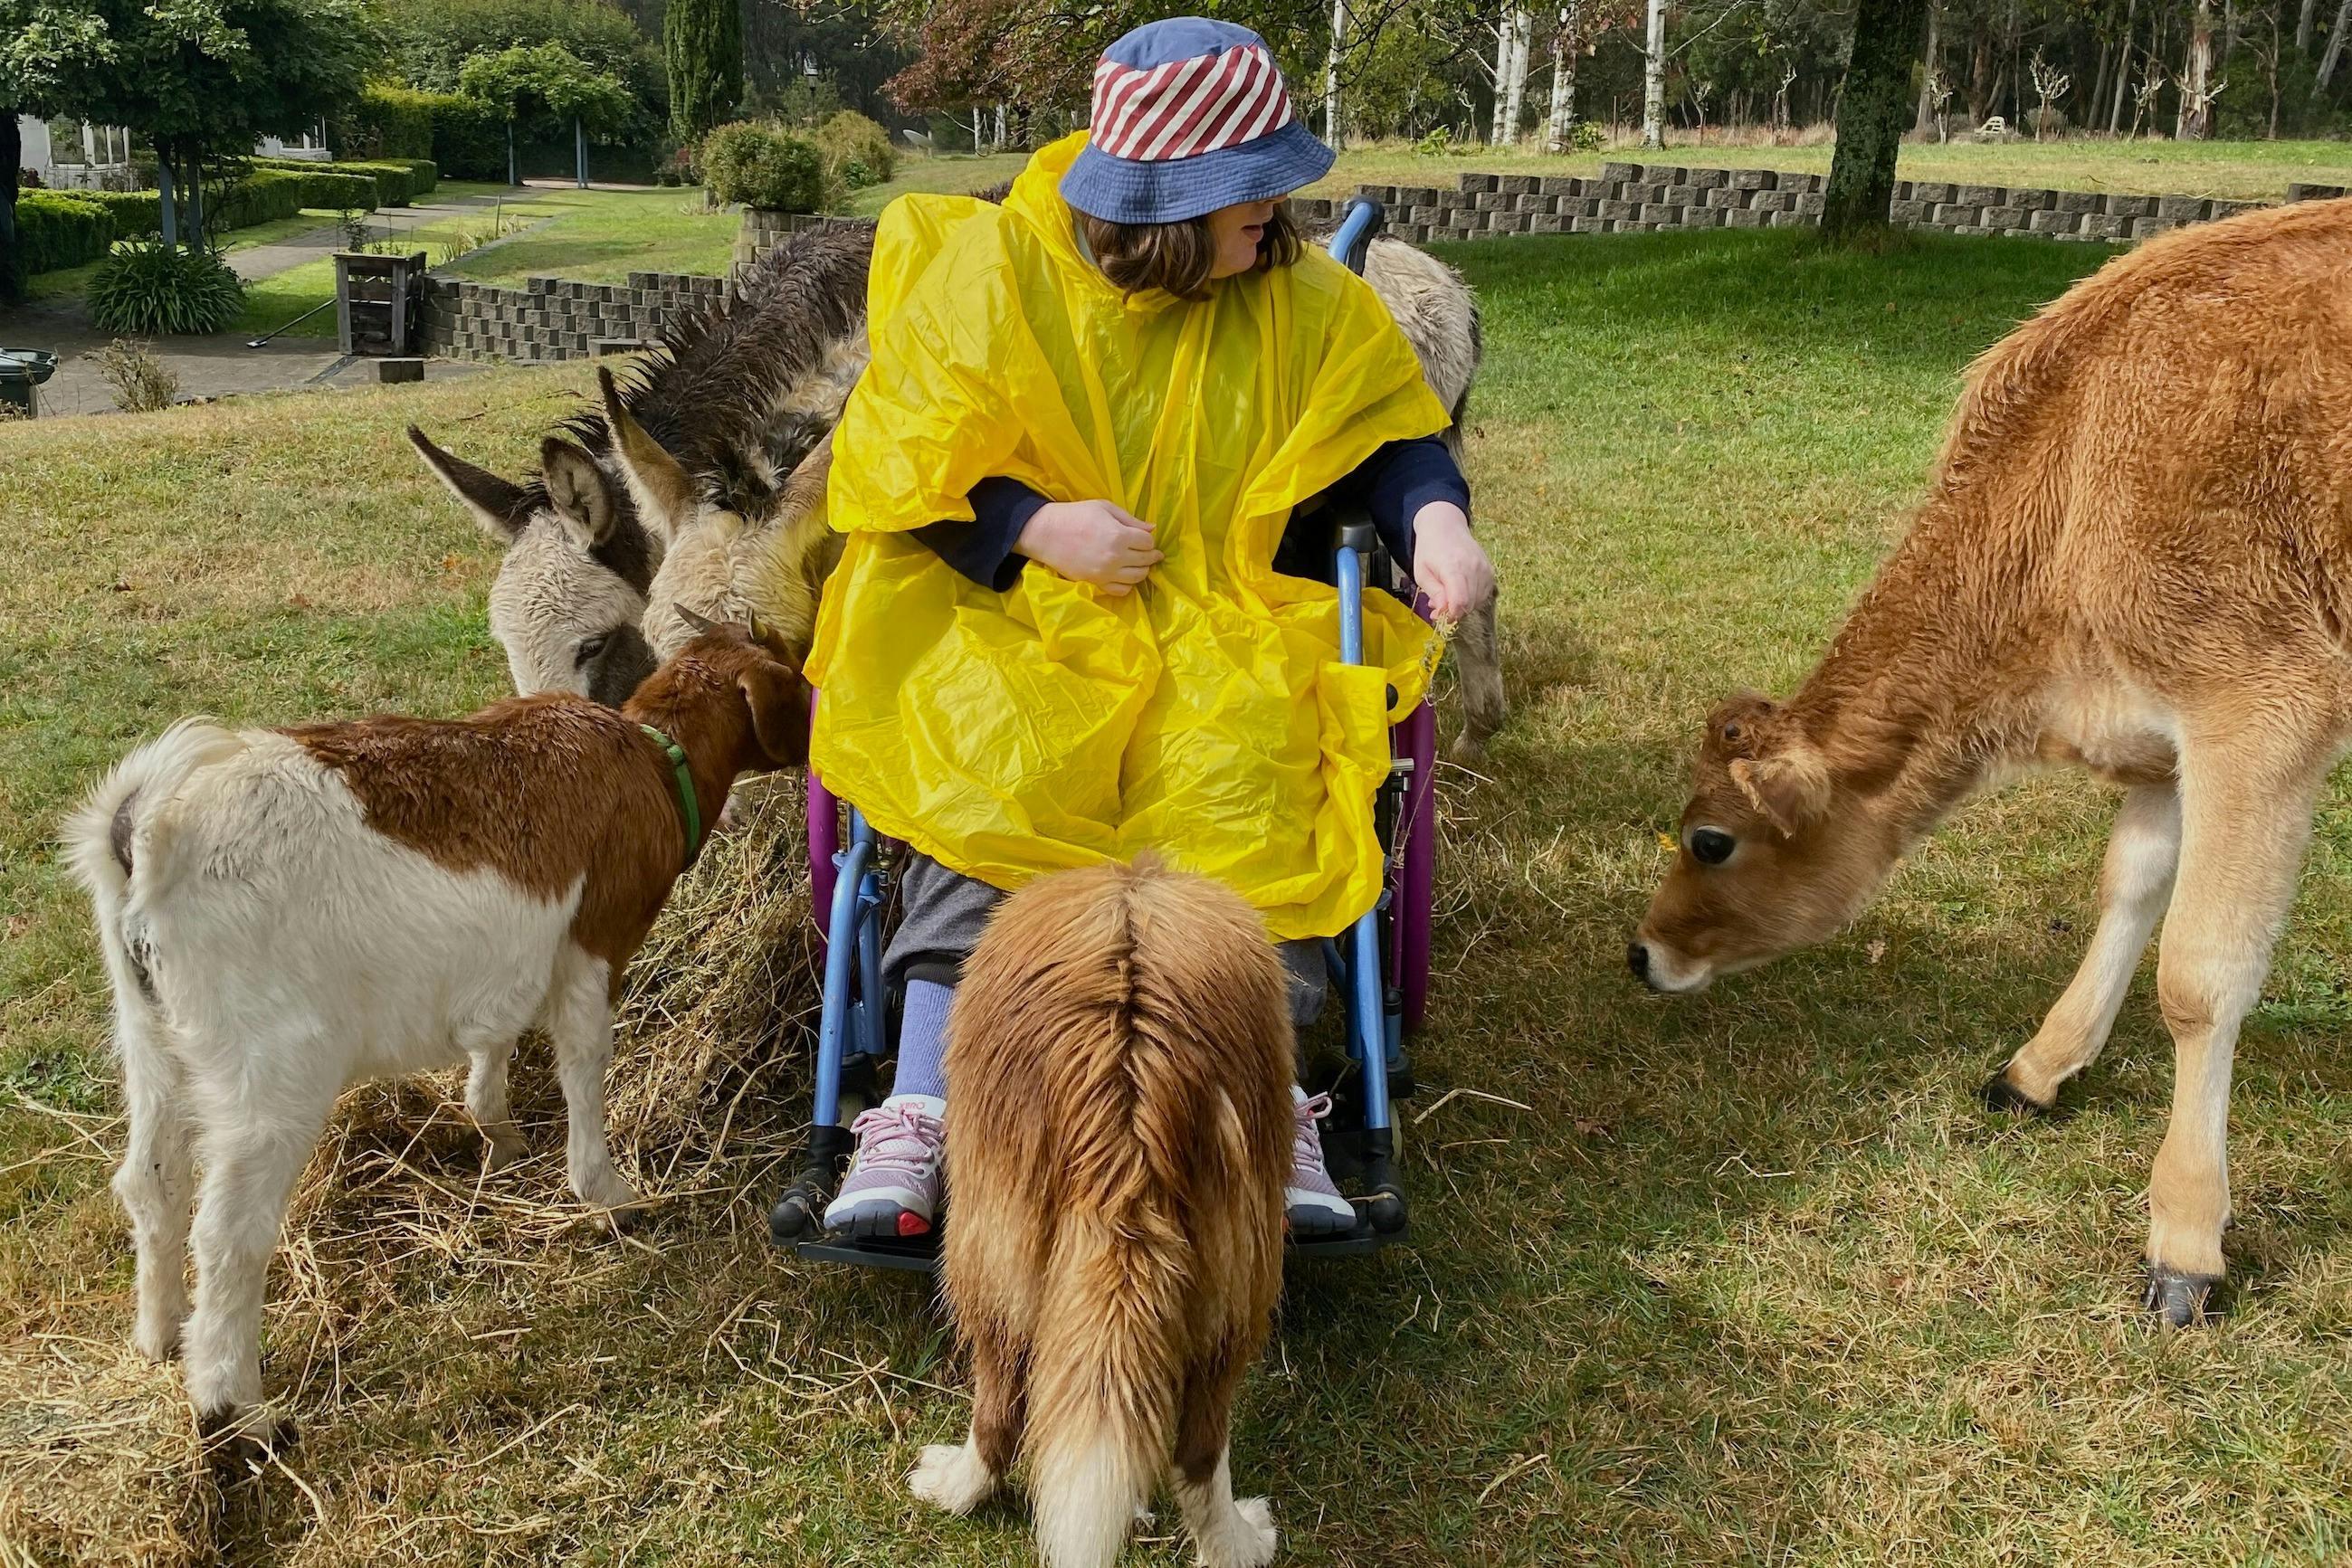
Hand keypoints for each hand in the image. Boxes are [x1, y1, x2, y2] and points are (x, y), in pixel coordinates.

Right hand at [1015, 500, 1161, 594]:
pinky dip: (1128, 585)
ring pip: (1137, 577)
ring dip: (1142, 570)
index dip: (1149, 540)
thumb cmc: (1076, 515)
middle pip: (1145, 560)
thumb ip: (1130, 519)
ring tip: (1140, 564)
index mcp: (1119, 535)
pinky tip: (1125, 576)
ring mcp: (1105, 573)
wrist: (1047, 533)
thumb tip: (1152, 528)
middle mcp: (1115, 557)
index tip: (1145, 539)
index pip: (1147, 542)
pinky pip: (1121, 591)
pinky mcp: (1095, 583)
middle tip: (1151, 553)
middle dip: (1151, 556)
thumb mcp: (1105, 508)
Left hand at [1411, 502, 1493, 624]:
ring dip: (1463, 605)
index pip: (1460, 601)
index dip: (1450, 615)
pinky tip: (1460, 590)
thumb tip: (1443, 612)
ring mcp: (1484, 569)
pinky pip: (1484, 594)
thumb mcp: (1422, 572)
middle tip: (1438, 605)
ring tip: (1447, 594)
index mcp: (1453, 567)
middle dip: (1454, 611)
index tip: (1439, 616)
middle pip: (1469, 605)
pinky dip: (1472, 598)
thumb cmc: (1430, 549)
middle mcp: (1473, 568)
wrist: (1445, 526)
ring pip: (1478, 602)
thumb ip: (1434, 592)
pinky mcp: (1490, 570)